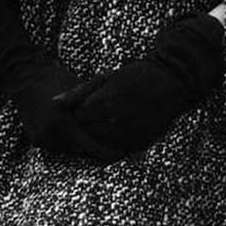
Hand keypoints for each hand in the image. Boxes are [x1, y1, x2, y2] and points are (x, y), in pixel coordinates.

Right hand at [10, 60, 120, 161]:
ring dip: (79, 144)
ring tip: (89, 133)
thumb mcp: (79, 89)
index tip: (121, 153)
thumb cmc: (56, 78)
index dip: (108, 153)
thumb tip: (120, 117)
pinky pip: (56, 146)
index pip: (91, 147)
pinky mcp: (35, 140)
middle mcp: (51, 134)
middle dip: (94, 146)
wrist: (23, 76)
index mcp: (64, 121)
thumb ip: (96, 105)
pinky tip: (71, 131)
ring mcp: (41, 138)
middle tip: (110, 143)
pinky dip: (65, 141)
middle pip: (81, 150)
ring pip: (69, 150)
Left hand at [57, 14, 224, 158]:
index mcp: (100, 102)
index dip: (77, 116)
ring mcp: (126, 133)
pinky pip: (119, 149)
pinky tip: (120, 131)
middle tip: (95, 119)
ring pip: (101, 144)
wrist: (172, 82)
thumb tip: (54, 103)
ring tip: (108, 125)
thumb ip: (78, 92)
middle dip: (87, 129)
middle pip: (87, 133)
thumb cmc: (135, 76)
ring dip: (100, 138)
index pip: (76, 118)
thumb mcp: (105, 78)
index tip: (82, 111)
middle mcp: (112, 120)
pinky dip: (116, 143)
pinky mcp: (140, 143)